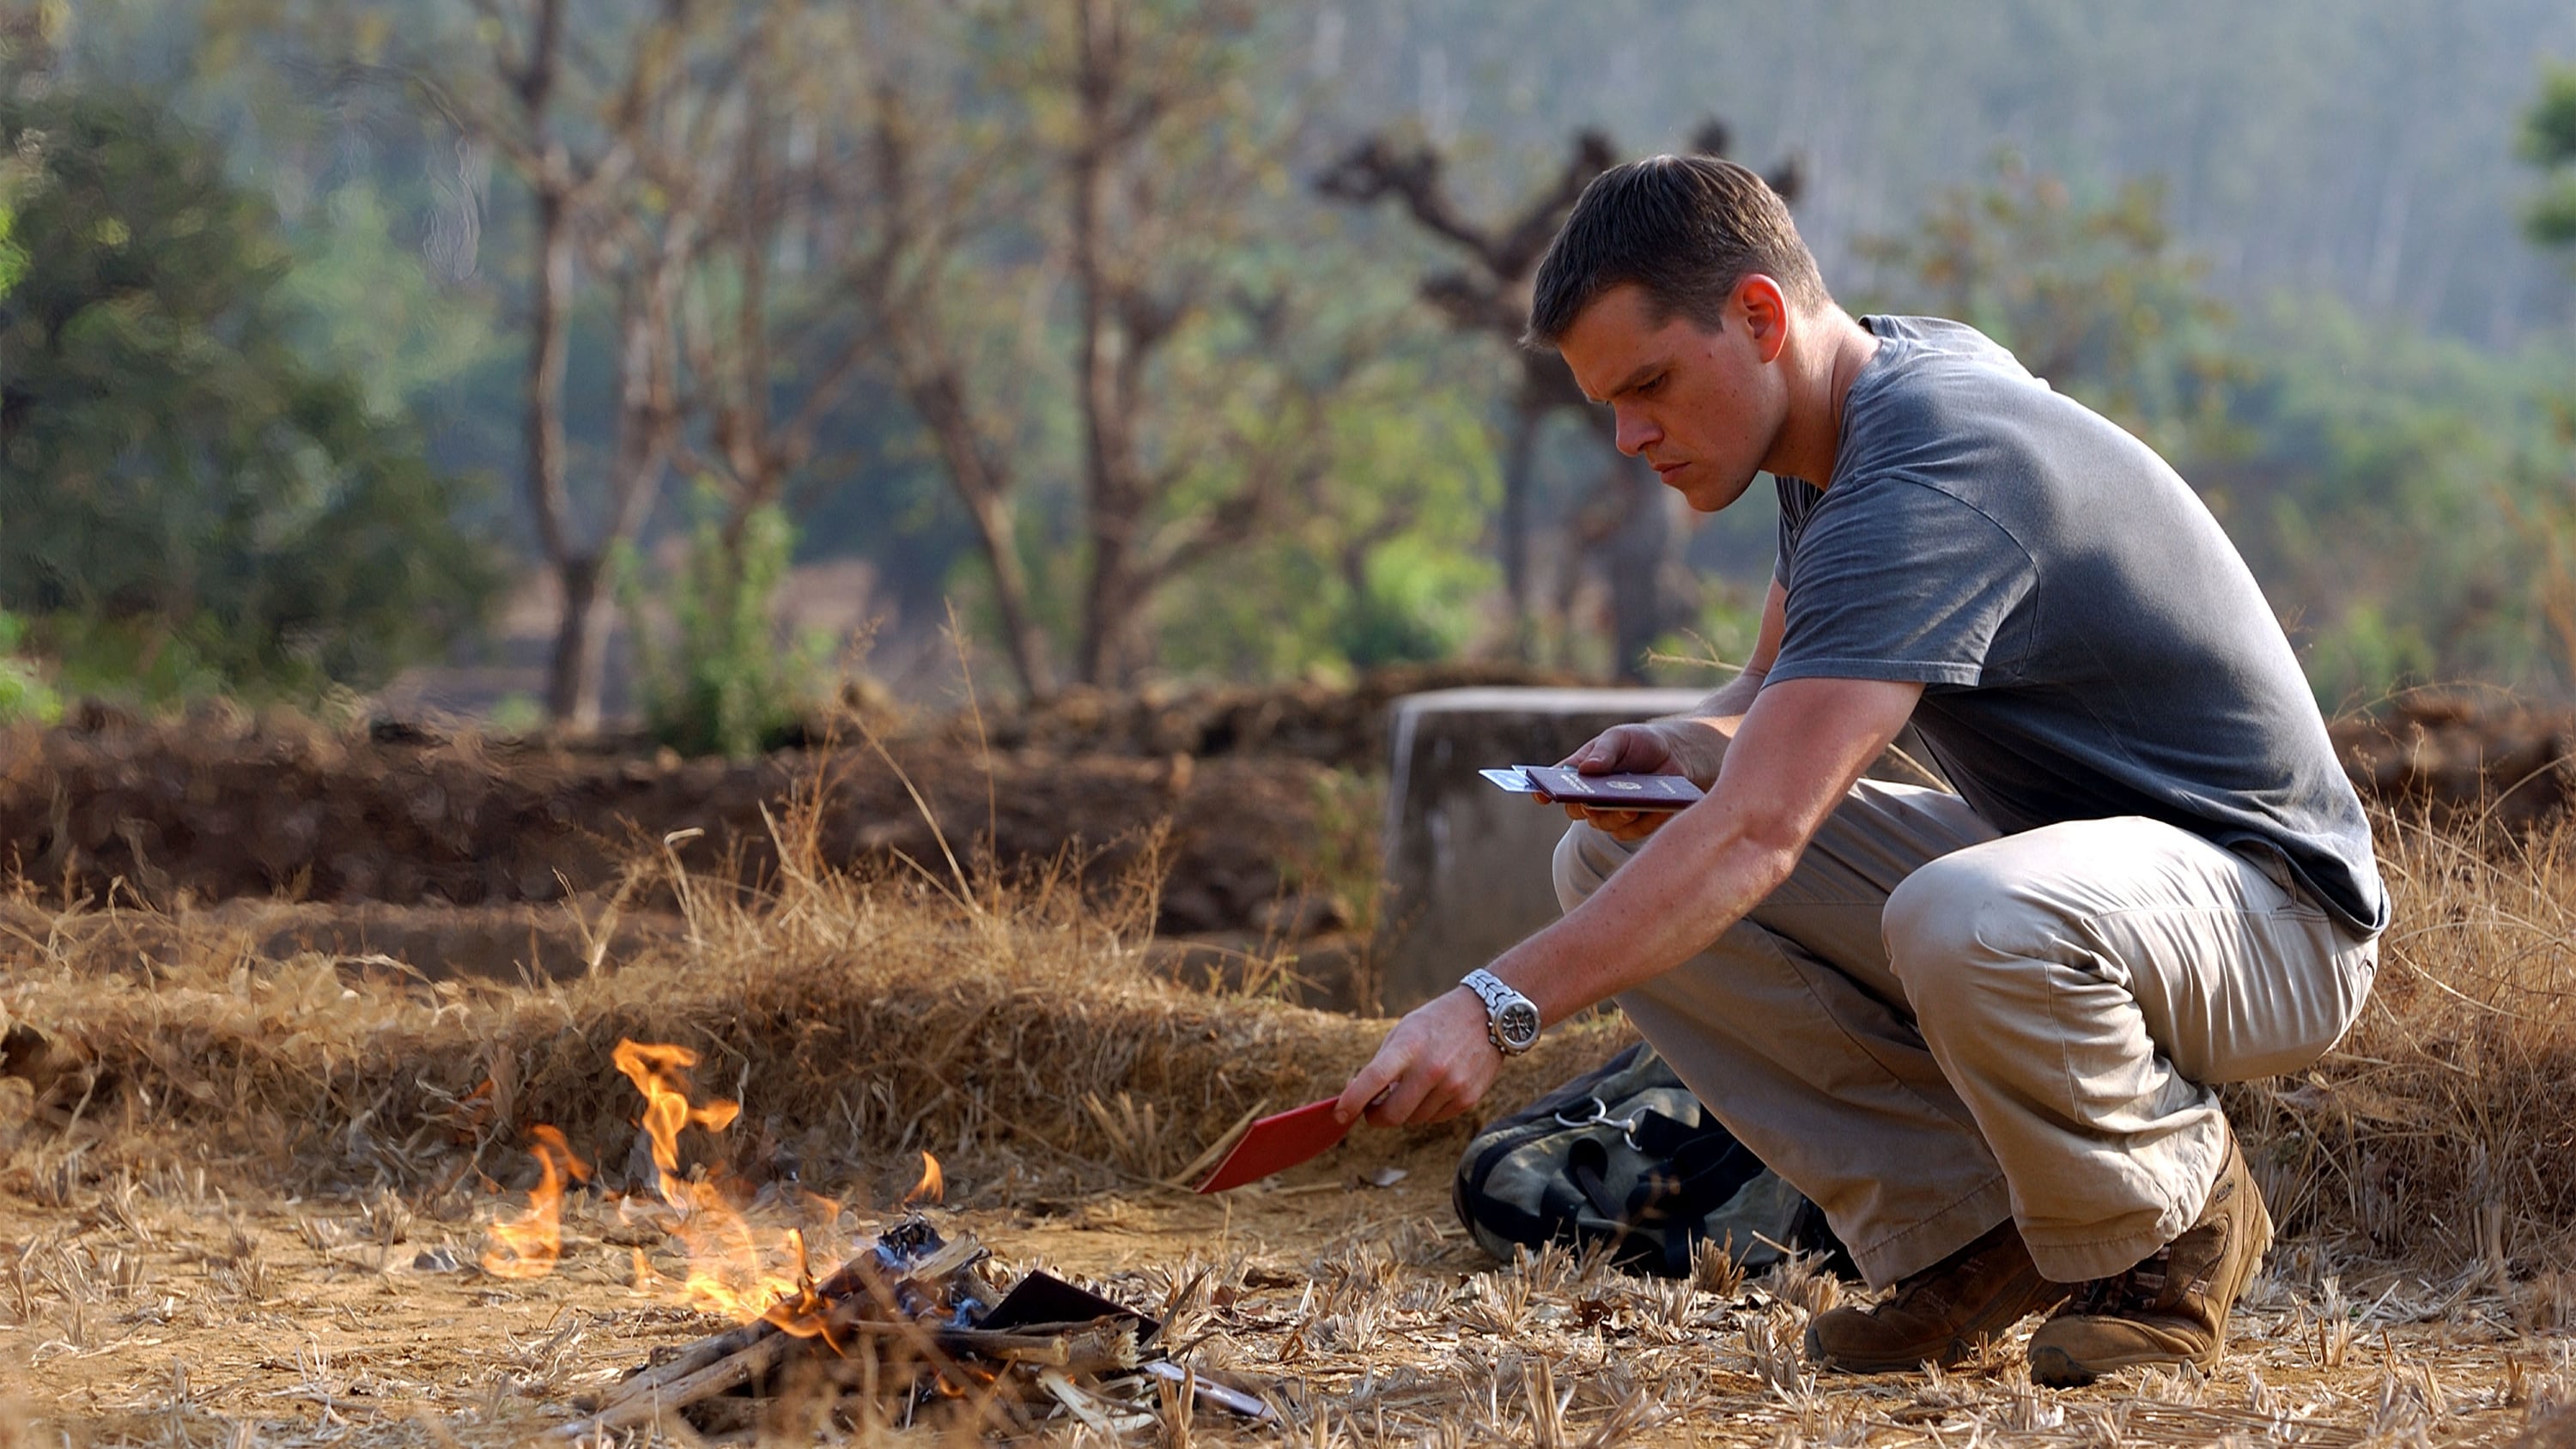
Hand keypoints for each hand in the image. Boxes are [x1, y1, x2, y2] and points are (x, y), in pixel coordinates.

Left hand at [1334, 988, 1502, 1127]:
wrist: (1488, 1014)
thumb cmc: (1436, 1023)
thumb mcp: (1404, 1031)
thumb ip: (1382, 1065)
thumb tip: (1359, 1099)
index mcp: (1409, 1046)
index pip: (1374, 1079)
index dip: (1353, 1101)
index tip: (1340, 1114)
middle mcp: (1432, 1068)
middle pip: (1392, 1114)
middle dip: (1376, 1117)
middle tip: (1372, 1110)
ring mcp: (1453, 1086)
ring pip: (1414, 1119)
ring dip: (1405, 1111)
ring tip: (1412, 1087)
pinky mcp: (1468, 1099)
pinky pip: (1436, 1118)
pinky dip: (1427, 1109)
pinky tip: (1435, 1088)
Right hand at [1550, 722, 1699, 841]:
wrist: (1678, 756)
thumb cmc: (1642, 743)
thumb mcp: (1620, 738)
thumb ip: (1604, 752)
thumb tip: (1585, 770)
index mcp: (1581, 771)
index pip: (1555, 783)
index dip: (1542, 791)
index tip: (1540, 795)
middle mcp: (1591, 795)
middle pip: (1574, 809)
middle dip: (1581, 807)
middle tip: (1590, 802)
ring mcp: (1610, 812)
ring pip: (1600, 824)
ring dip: (1612, 817)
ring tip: (1629, 808)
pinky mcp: (1632, 826)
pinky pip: (1626, 833)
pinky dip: (1636, 823)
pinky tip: (1647, 810)